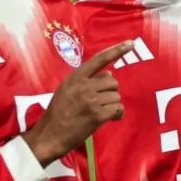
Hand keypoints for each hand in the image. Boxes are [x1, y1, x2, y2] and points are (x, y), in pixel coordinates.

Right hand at [21, 40, 131, 165]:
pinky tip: (111, 118)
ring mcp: (90, 100)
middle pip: (112, 82)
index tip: (131, 43)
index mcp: (75, 78)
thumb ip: (84, 81)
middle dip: (110, 93)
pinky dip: (117, 115)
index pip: (99, 59)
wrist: (49, 136)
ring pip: (116, 97)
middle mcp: (83, 86)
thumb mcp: (65, 91)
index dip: (116, 50)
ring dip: (113, 105)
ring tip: (102, 113)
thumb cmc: (57, 115)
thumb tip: (108, 74)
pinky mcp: (96, 115)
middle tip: (101, 104)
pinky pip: (118, 109)